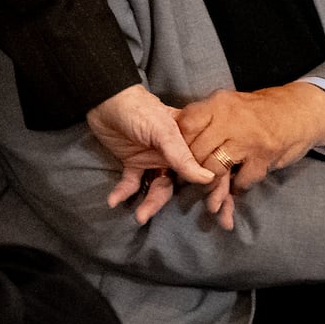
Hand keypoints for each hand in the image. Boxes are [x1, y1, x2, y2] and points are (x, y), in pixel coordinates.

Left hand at [83, 84, 213, 226]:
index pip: (207, 168)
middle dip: (195, 203)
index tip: (219, 210)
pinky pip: (131, 184)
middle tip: (208, 225)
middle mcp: (174, 154)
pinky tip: (114, 201)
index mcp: (188, 142)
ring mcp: (153, 160)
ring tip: (140, 216)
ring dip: (150, 204)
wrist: (105, 98)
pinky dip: (123, 193)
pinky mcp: (132, 163)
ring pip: (159, 188)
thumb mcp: (164, 130)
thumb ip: (182, 155)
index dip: (217, 189)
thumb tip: (208, 179)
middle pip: (187, 183)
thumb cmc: (140, 108)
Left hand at [173, 83, 324, 203]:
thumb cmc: (260, 112)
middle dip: (192, 171)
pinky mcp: (264, 156)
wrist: (301, 110)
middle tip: (193, 179)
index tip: (180, 158)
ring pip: (213, 169)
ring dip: (212, 185)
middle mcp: (230, 118)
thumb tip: (177, 143)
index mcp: (218, 104)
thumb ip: (206, 121)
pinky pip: (240, 181)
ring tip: (213, 189)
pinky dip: (237, 187)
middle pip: (196, 152)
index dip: (179, 146)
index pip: (185, 126)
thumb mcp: (230, 105)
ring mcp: (248, 138)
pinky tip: (238, 185)